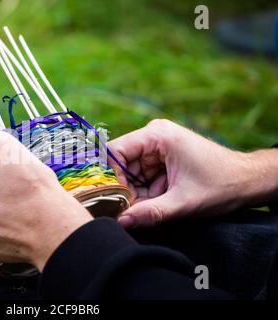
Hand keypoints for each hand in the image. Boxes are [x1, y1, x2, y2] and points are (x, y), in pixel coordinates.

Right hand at [109, 119, 277, 227]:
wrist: (247, 181)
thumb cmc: (221, 185)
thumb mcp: (183, 202)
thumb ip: (150, 212)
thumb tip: (121, 221)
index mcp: (158, 135)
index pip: (115, 151)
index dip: (111, 176)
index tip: (115, 199)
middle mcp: (154, 136)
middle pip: (121, 163)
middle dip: (124, 187)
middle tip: (129, 209)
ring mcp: (157, 146)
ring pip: (130, 172)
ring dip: (135, 191)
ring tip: (150, 205)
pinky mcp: (161, 158)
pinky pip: (141, 175)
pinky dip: (145, 191)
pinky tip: (157, 201)